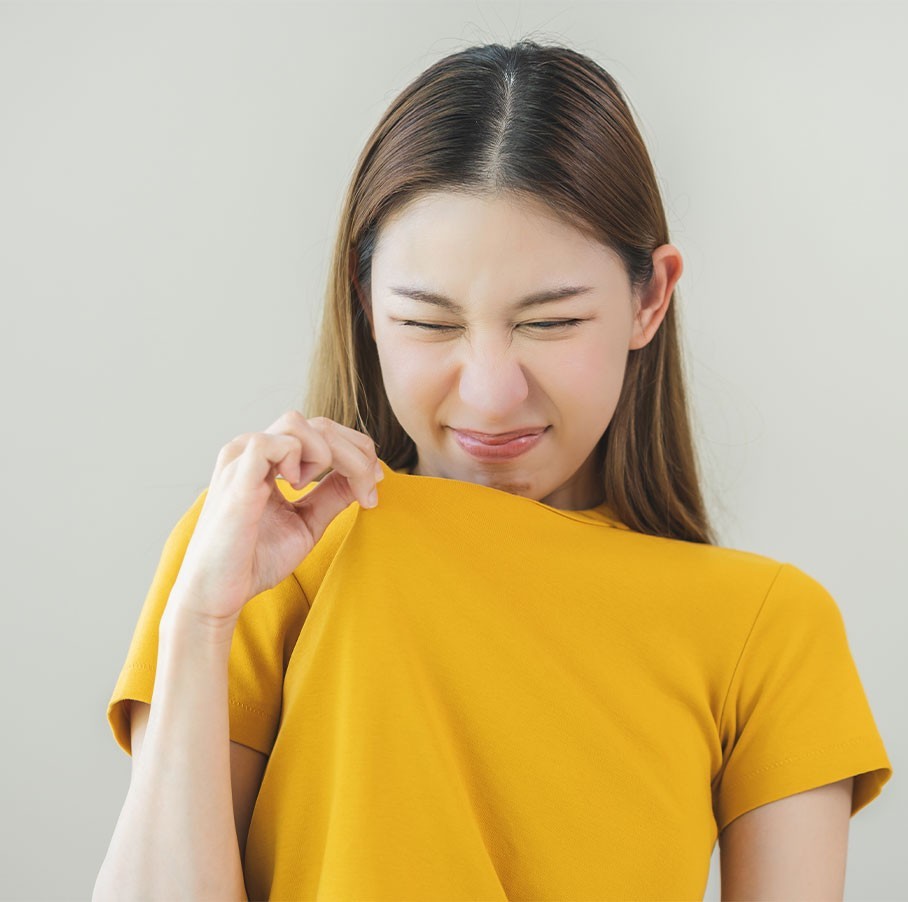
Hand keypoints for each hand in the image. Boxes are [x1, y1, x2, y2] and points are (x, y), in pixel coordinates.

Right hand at [165, 411, 382, 628]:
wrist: (218, 593)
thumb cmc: (255, 559)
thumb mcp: (308, 522)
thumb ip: (332, 495)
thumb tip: (366, 475)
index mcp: (268, 459)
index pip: (322, 431)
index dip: (356, 451)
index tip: (374, 483)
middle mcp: (252, 450)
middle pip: (318, 423)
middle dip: (356, 453)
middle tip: (369, 488)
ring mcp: (241, 458)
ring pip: (298, 423)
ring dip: (328, 454)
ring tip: (319, 491)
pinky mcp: (236, 476)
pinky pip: (274, 443)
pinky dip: (297, 459)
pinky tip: (295, 488)